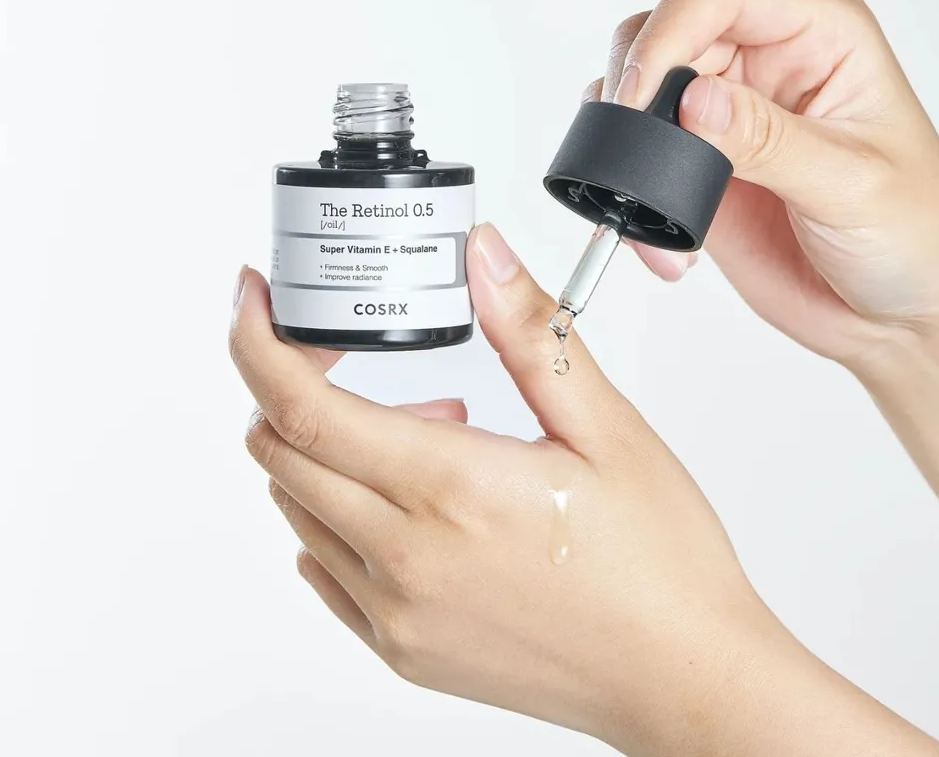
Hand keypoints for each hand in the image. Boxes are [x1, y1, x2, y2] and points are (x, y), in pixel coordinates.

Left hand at [230, 227, 938, 755]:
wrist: (683, 680)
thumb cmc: (658, 564)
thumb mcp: (605, 427)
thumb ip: (529, 333)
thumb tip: (484, 258)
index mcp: (449, 491)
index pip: (304, 408)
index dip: (260, 343)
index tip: (254, 301)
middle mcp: (403, 560)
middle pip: (281, 452)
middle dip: (294, 384)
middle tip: (359, 355)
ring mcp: (395, 613)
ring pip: (298, 506)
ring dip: (327, 447)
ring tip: (423, 427)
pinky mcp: (403, 648)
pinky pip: (323, 567)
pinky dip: (336, 511)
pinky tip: (410, 498)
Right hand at [592, 0, 938, 584]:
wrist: (905, 323)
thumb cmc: (915, 251)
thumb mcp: (861, 187)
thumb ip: (771, 138)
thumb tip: (697, 99)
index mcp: (818, 40)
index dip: (667, 36)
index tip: (646, 102)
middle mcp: (767, 70)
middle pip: (662, 33)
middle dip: (632, 92)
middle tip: (637, 158)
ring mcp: (728, 120)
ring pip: (637, 94)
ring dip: (624, 150)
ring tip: (655, 221)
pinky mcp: (702, 174)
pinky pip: (639, 159)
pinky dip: (629, 197)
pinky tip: (659, 248)